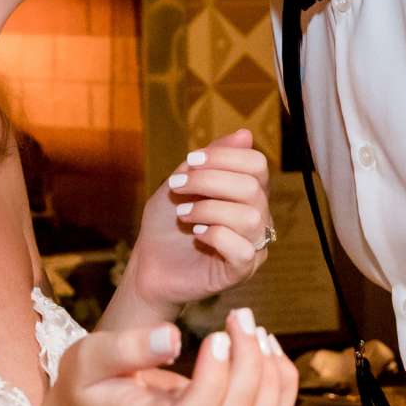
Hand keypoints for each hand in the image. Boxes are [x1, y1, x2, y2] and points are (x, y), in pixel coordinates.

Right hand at [51, 306, 297, 405]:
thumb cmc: (89, 386)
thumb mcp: (88, 359)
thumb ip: (126, 350)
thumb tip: (173, 337)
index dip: (213, 382)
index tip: (216, 335)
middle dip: (248, 366)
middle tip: (239, 316)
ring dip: (270, 378)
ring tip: (256, 332)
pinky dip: (281, 387)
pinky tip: (268, 350)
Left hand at [118, 131, 274, 314]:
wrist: (148, 264)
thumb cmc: (166, 223)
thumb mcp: (182, 182)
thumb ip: (211, 160)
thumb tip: (246, 134)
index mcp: (247, 192)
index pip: (257, 164)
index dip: (225, 157)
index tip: (190, 162)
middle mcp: (257, 216)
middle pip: (252, 187)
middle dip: (209, 181)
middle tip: (177, 187)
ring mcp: (253, 245)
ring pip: (251, 216)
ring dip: (209, 210)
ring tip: (184, 216)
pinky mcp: (242, 271)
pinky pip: (244, 250)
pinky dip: (216, 237)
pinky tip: (197, 236)